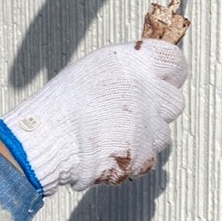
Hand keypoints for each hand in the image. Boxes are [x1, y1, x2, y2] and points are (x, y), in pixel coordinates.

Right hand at [0, 40, 187, 194]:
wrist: (47, 138)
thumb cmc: (63, 102)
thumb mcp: (97, 68)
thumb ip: (130, 69)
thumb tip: (148, 74)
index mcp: (137, 63)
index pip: (175, 62)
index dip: (168, 73)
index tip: (162, 79)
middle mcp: (149, 91)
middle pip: (174, 101)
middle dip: (158, 107)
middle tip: (131, 111)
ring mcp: (149, 126)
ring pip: (162, 133)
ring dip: (144, 134)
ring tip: (112, 132)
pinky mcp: (144, 156)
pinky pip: (148, 158)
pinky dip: (133, 158)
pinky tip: (109, 149)